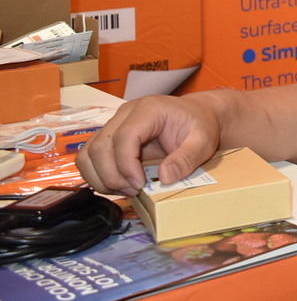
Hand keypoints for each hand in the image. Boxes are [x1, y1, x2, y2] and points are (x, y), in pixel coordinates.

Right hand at [76, 94, 221, 195]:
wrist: (197, 115)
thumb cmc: (200, 125)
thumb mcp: (204, 141)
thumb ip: (187, 158)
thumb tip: (164, 177)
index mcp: (149, 109)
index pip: (124, 136)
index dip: (125, 165)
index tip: (139, 185)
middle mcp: (125, 114)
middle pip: (100, 146)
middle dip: (112, 176)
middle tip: (134, 191)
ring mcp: (115, 124)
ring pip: (88, 153)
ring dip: (101, 178)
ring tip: (126, 190)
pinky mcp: (110, 137)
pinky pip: (89, 158)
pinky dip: (97, 176)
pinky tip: (118, 185)